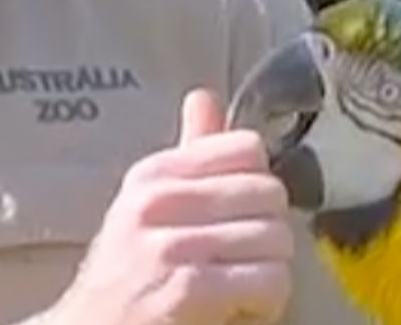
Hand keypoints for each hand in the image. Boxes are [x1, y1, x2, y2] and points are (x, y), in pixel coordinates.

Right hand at [41, 87, 294, 324]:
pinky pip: (269, 279)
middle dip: (272, 232)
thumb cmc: (125, 275)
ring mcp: (171, 246)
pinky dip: (269, 302)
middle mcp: (157, 201)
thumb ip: (186, 154)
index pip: (246, 147)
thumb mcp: (146, 206)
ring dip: (272, 272)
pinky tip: (245, 309)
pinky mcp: (188, 289)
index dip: (259, 184)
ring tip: (245, 287)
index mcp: (152, 174)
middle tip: (249, 260)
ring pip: (276, 238)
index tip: (243, 215)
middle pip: (269, 192)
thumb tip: (204, 97)